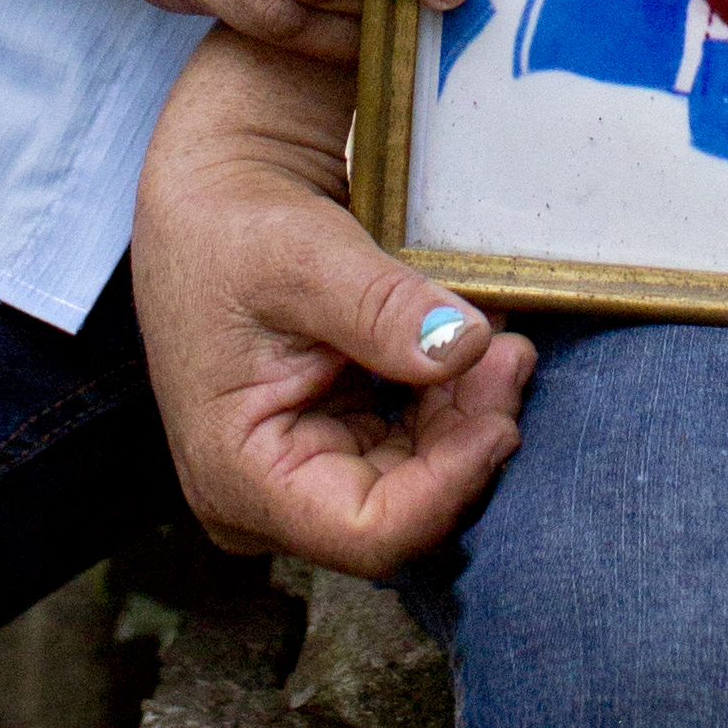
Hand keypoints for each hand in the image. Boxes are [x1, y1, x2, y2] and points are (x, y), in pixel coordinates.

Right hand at [131, 32, 533, 571]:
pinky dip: (451, 403)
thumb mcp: (304, 256)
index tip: (500, 416)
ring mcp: (303, 474)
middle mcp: (267, 499)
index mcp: (238, 476)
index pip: (367, 533)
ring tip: (500, 343)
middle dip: (466, 441)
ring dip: (467, 418)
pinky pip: (415, 449)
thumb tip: (464, 346)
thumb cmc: (232, 226)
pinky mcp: (335, 444)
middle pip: (402, 511)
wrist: (215, 194)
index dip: (448, 486)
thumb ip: (380, 309)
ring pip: (419, 484)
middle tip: (511, 357)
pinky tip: (475, 349)